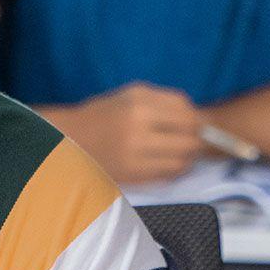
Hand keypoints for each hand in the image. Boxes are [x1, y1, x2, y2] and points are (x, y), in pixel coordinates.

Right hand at [44, 82, 202, 184]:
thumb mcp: (132, 95)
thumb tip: (196, 115)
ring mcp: (136, 155)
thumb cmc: (104, 113)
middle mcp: (138, 130)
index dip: (196, 118)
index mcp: (139, 104)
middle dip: (198, 138)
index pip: (186, 112)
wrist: (71, 138)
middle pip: (190, 137)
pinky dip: (176, 169)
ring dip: (189, 156)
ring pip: (183, 159)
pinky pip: (169, 174)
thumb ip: (166, 101)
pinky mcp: (133, 175)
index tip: (195, 122)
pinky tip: (169, 162)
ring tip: (182, 151)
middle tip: (194, 138)